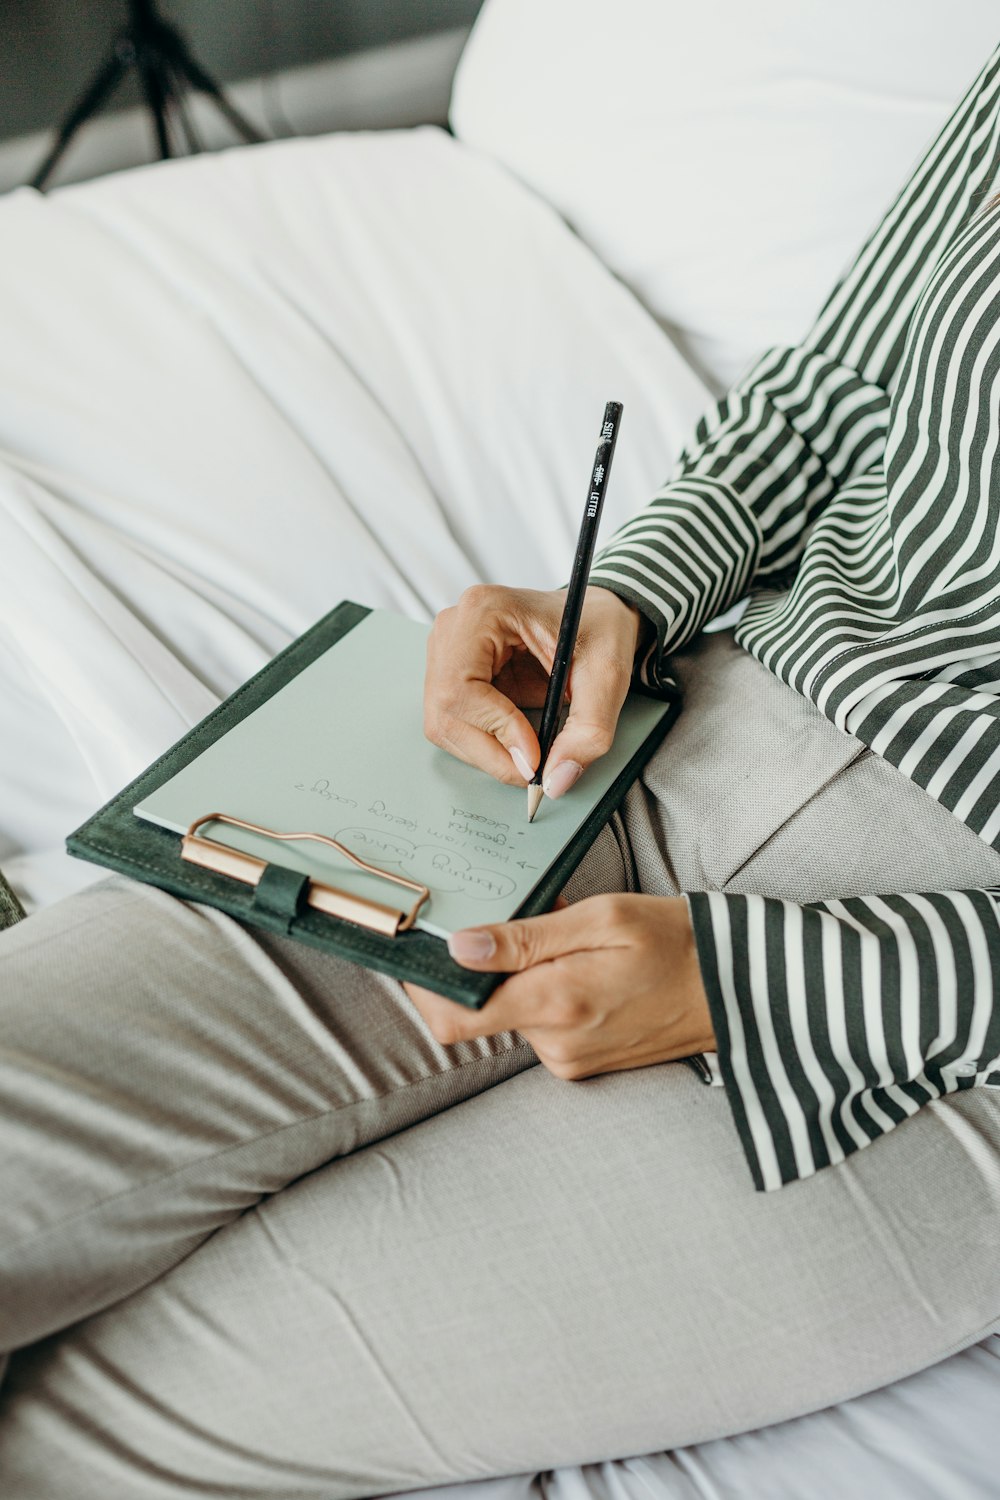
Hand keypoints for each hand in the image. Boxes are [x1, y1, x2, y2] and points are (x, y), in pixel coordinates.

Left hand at [403, 894, 714, 1078]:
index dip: (422, 987)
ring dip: (521, 978)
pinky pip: (540, 1025)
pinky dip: (545, 994)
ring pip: (512, 1014)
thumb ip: (526, 936)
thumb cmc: (676, 942)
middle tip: (516, 922)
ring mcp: (569, 1060)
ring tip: (566, 942)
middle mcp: (555, 1044)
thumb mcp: (602, 917)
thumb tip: (461, 947)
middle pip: (481, 1010)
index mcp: (556, 1003)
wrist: (738, 989)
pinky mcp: (582, 1064)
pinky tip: (582, 967)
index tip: (414, 952)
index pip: (454, 1017)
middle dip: (486, 967)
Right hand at [423, 584, 644, 795]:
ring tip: (530, 751)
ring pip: (444, 724)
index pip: (460, 688)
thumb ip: (588, 730)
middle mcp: (454, 628)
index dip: (495, 730)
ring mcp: (447, 652)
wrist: (594, 618)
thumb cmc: (598, 629)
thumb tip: (556, 779)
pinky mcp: (453, 675)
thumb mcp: (608, 675)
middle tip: (533, 769)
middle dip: (490, 752)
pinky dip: (485, 743)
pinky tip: (516, 738)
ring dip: (487, 751)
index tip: (533, 756)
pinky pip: (453, 724)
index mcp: (484, 610)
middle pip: (445, 712)